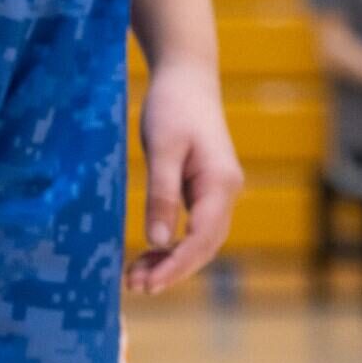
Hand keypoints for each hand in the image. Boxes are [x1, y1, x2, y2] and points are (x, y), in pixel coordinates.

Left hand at [127, 60, 243, 294]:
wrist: (186, 76)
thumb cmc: (172, 106)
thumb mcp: (162, 147)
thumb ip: (161, 193)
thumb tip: (156, 240)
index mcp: (221, 184)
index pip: (202, 239)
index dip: (177, 265)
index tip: (149, 283)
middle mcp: (225, 193)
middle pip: (203, 247)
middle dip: (173, 270)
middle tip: (136, 287)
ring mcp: (216, 192)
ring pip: (198, 240)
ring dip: (171, 261)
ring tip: (136, 278)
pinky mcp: (202, 189)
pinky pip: (191, 227)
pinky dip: (171, 243)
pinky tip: (148, 254)